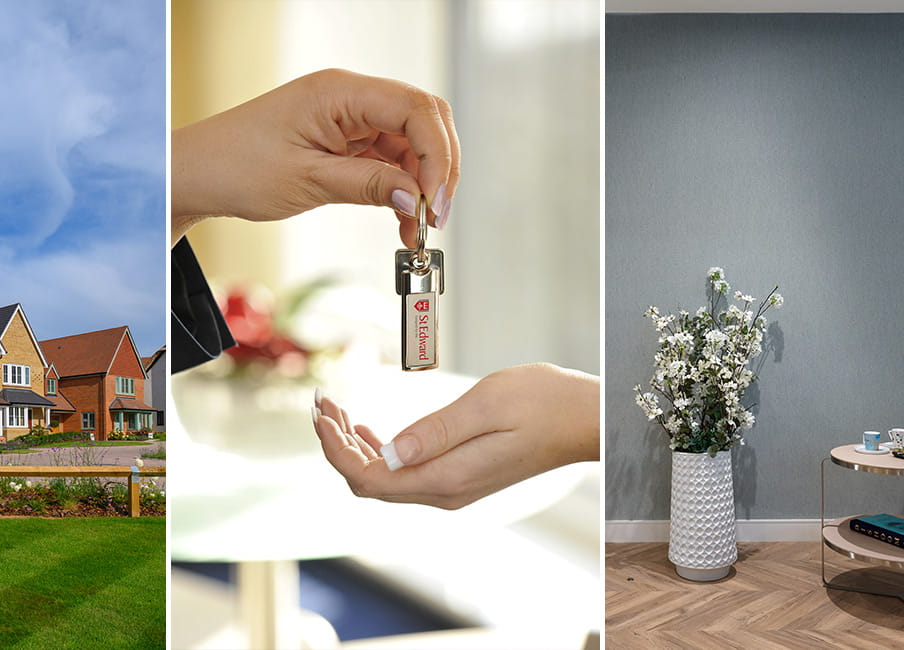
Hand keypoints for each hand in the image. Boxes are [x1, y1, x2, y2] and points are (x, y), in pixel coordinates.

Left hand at [172, 68, 459, 246]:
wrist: (197, 175)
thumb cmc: (235, 167)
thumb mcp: (307, 181)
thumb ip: (368, 184)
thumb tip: (416, 196)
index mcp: (339, 92)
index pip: (415, 109)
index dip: (436, 155)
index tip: (434, 201)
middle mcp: (349, 97)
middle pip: (423, 120)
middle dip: (438, 167)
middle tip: (436, 216)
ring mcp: (348, 117)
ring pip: (410, 144)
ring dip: (421, 184)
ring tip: (417, 228)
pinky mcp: (344, 139)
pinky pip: (389, 159)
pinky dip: (400, 189)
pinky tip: (401, 220)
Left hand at [310, 363, 598, 509]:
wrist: (584, 420)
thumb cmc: (543, 403)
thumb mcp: (487, 405)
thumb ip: (436, 430)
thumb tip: (390, 451)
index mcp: (446, 477)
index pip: (369, 477)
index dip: (334, 448)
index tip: (319, 410)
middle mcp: (444, 492)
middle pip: (369, 482)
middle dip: (336, 444)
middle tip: (320, 402)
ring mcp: (451, 488)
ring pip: (383, 479)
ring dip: (354, 447)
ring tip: (335, 409)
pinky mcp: (458, 477)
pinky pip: (403, 474)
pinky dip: (378, 451)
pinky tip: (367, 430)